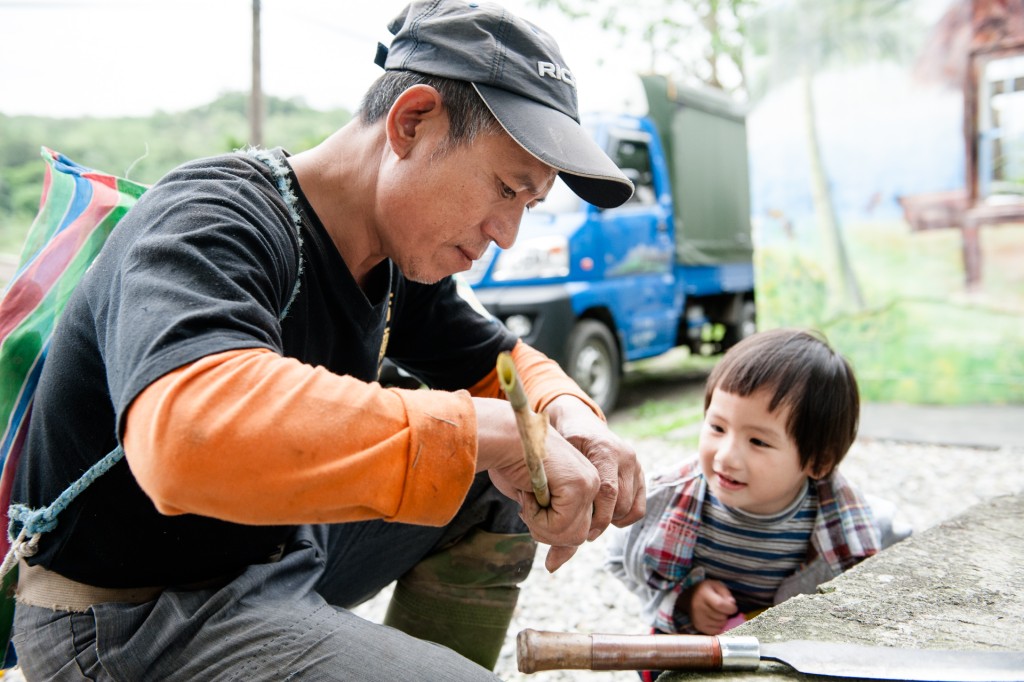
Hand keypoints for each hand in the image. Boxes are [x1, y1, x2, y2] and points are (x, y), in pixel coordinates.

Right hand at [475, 398, 600, 571]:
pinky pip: (560, 526)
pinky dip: (537, 517)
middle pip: (578, 536)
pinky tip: (529, 493)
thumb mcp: (534, 503)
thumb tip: (555, 566)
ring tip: (528, 497)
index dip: (550, 530)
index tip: (530, 507)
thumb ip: (551, 530)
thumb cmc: (510, 464)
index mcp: (586, 485)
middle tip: (528, 506)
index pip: (579, 529)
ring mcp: (590, 483)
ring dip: (540, 525)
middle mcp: (594, 483)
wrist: (501, 436)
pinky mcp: (580, 485)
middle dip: (547, 530)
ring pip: (570, 535)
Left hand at [544, 396, 645, 535]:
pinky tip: (607, 517)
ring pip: (630, 507)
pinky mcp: (640, 473)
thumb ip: (559, 478)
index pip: (607, 491)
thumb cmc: (564, 440)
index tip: (581, 530)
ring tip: (593, 523)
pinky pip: (639, 506)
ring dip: (612, 520)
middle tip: (584, 531)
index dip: (596, 516)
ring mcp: (635, 465)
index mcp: (605, 450)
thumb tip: (544, 513)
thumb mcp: (559, 453)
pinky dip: (625, 517)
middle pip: (620, 502)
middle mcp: (625, 456)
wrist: (580, 423)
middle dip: (602, 521)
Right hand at [686, 580, 736, 634]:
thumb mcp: (717, 585)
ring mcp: (697, 618)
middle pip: (721, 616)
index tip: (733, 607)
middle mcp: (698, 607)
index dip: (731, 608)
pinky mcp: (698, 626)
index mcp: (703, 594)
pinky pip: (716, 631)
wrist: (689, 597)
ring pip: (720, 625)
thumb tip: (732, 604)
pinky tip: (715, 619)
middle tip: (722, 608)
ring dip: (723, 620)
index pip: (720, 605)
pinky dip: (718, 626)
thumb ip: (726, 593)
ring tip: (718, 613)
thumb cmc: (706, 590)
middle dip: (726, 613)